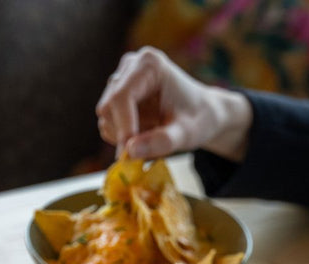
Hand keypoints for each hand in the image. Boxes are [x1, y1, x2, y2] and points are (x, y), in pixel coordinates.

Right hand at [96, 47, 251, 161]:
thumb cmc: (198, 119)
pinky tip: (144, 132)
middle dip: (124, 133)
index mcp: (149, 65)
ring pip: (106, 117)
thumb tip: (129, 152)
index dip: (123, 127)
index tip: (129, 153)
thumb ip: (161, 142)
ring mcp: (121, 80)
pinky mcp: (116, 95)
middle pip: (108, 107)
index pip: (121, 96)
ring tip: (152, 134)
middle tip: (148, 147)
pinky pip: (108, 123)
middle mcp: (130, 66)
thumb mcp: (186, 134)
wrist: (202, 114)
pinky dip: (122, 136)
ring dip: (123, 135)